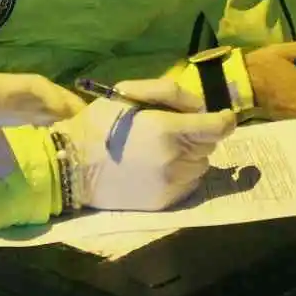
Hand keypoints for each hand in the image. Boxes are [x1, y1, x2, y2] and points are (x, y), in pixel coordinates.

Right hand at [55, 79, 236, 211]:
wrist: (72, 167)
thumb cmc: (99, 124)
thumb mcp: (129, 93)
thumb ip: (170, 93)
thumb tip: (202, 107)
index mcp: (168, 130)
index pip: (218, 127)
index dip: (223, 120)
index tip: (221, 117)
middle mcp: (175, 161)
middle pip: (209, 146)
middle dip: (198, 135)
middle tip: (173, 130)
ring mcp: (171, 185)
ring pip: (201, 167)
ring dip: (191, 156)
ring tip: (164, 151)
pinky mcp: (165, 203)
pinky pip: (188, 185)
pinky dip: (182, 175)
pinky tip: (158, 168)